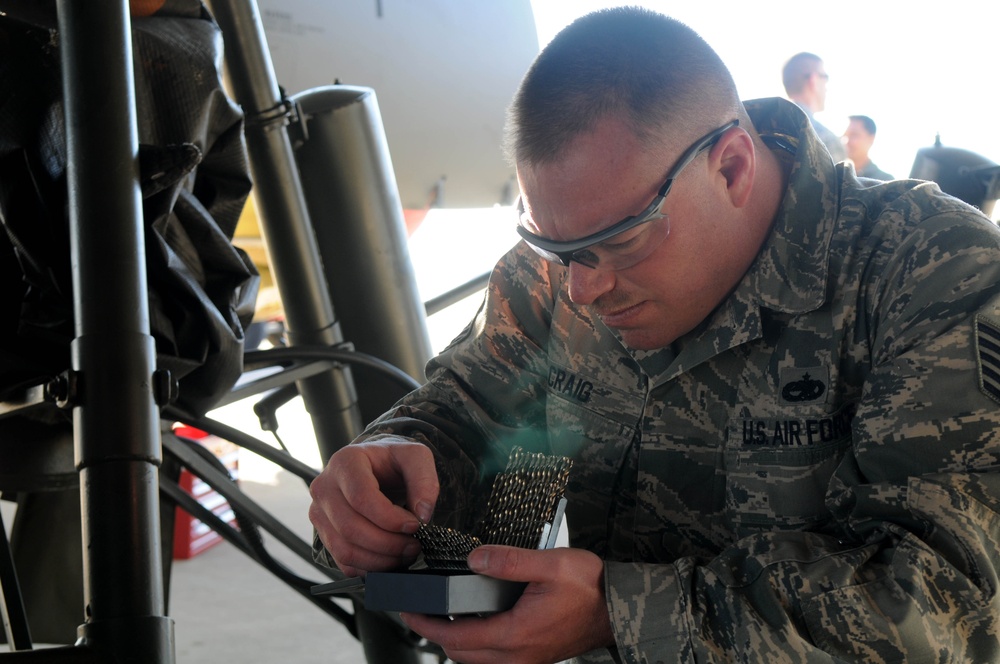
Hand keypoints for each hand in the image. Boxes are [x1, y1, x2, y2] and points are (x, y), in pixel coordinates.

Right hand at [308, 438, 438, 577]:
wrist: (376, 468)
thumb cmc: (392, 462)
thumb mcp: (415, 457)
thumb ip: (424, 480)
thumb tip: (423, 514)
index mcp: (346, 462)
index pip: (361, 497)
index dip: (390, 518)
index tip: (414, 526)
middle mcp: (325, 487)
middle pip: (351, 527)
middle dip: (388, 544)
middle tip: (414, 545)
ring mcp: (320, 512)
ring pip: (345, 549)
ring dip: (380, 560)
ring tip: (405, 553)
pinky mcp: (323, 533)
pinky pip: (342, 561)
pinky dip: (369, 567)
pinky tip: (389, 558)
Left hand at [400, 546, 613, 663]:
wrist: (618, 607)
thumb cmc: (590, 587)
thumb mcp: (551, 563)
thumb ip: (509, 561)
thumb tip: (474, 558)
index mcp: (517, 634)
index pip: (457, 638)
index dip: (427, 625)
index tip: (410, 610)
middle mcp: (518, 655)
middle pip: (460, 654)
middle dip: (434, 634)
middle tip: (418, 609)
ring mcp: (526, 660)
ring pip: (476, 660)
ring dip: (454, 641)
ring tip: (440, 614)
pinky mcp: (532, 656)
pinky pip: (493, 659)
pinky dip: (475, 645)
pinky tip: (474, 622)